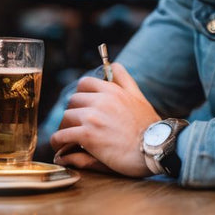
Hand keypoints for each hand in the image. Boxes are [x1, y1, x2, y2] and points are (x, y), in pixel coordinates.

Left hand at [49, 63, 159, 177]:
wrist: (156, 149)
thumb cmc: (149, 127)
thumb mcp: (139, 97)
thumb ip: (125, 80)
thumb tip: (114, 65)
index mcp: (112, 91)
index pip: (85, 83)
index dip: (81, 94)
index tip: (81, 106)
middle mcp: (100, 101)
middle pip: (73, 100)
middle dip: (72, 112)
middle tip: (74, 124)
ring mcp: (92, 117)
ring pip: (66, 117)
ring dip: (65, 127)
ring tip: (67, 137)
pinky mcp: (87, 135)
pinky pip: (62, 135)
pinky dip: (58, 141)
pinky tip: (60, 147)